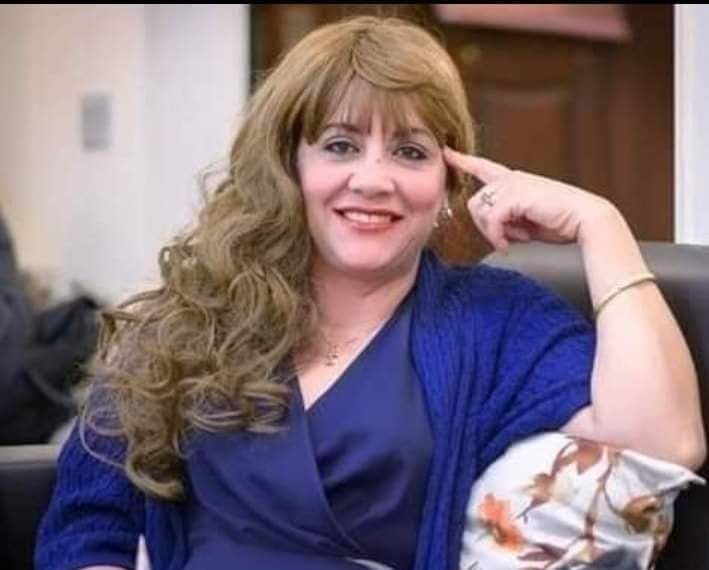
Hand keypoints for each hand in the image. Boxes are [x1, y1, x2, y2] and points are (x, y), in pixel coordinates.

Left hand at [444, 148, 613, 251]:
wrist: (585, 219)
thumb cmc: (560, 222)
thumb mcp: (526, 220)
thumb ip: (507, 219)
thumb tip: (493, 230)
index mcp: (514, 180)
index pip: (483, 167)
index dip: (463, 161)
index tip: (447, 152)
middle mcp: (511, 178)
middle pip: (474, 202)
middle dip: (485, 226)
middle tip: (506, 238)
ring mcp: (512, 184)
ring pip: (481, 212)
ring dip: (494, 232)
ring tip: (515, 239)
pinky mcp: (515, 195)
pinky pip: (492, 220)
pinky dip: (498, 237)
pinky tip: (509, 244)